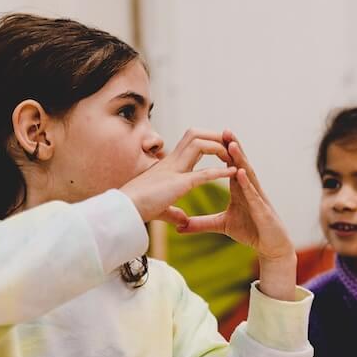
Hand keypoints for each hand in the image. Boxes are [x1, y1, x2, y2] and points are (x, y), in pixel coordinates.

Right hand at [120, 128, 234, 223]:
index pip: (191, 144)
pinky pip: (203, 173)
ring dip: (218, 148)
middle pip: (195, 135)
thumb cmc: (138, 208)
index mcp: (168, 166)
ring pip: (199, 144)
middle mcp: (172, 162)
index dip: (207, 142)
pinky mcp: (178, 183)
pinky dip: (220, 172)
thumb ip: (173, 213)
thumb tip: (183, 221)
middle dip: (214, 136)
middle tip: (230, 145)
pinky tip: (233, 172)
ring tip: (232, 158)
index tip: (221, 148)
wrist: (123, 211)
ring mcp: (174, 170)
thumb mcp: (160, 210)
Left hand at [175, 132, 297, 300]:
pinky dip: (247, 184)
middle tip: (225, 130)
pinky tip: (241, 173)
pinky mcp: (262, 210)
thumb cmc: (251, 231)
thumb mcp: (222, 225)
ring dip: (240, 159)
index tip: (212, 137)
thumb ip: (202, 223)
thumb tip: (180, 226)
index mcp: (240, 189)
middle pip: (240, 164)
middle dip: (233, 147)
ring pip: (248, 175)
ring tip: (232, 144)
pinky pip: (254, 195)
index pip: (230, 166)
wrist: (271, 246)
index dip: (222, 151)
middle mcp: (250, 189)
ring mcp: (258, 198)